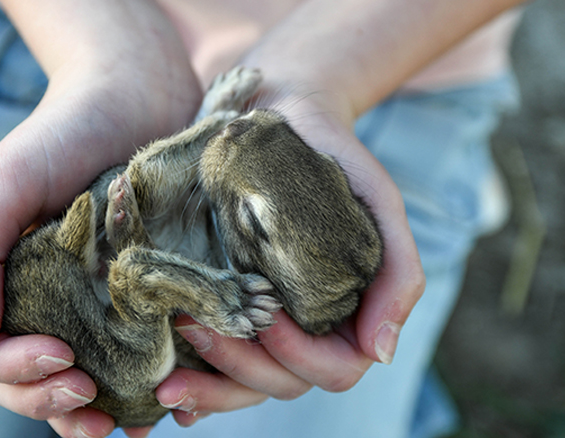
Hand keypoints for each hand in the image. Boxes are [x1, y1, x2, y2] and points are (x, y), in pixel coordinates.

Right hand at [0, 2, 201, 436]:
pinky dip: (142, 385)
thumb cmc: (67, 132)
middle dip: (51, 403)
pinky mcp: (144, 292)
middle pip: (29, 380)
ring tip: (126, 423)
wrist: (140, 95)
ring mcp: (95, 299)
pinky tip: (164, 400)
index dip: (15, 375)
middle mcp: (47, 297)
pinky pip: (135, 352)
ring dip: (94, 414)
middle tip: (89, 400)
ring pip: (81, 379)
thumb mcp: (7, 182)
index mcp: (6, 281)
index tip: (64, 361)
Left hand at [155, 88, 425, 426]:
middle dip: (240, 371)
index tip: (268, 315)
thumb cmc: (336, 159)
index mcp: (349, 313)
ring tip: (166, 379)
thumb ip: (399, 273)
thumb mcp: (379, 204)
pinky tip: (167, 388)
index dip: (302, 356)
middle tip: (197, 328)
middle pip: (282, 383)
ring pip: (245, 384)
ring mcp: (266, 319)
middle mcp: (307, 326)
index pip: (334, 369)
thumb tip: (382, 354)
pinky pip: (215, 361)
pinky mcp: (229, 302)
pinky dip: (196, 382)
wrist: (285, 118)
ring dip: (210, 388)